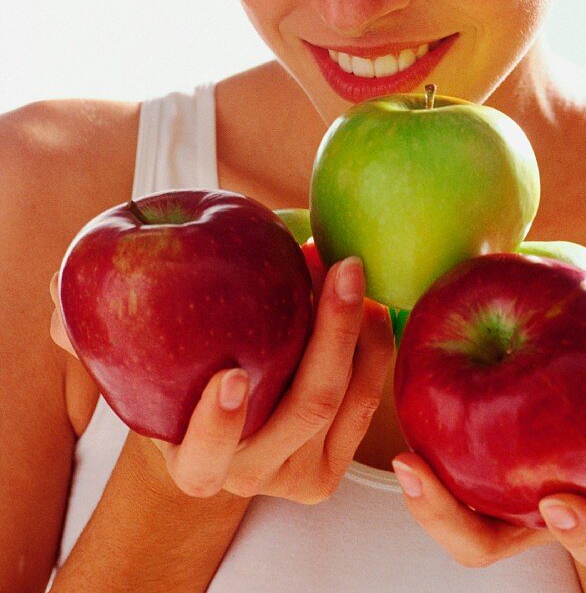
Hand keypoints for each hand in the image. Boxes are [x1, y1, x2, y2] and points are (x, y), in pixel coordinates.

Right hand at [50, 258, 393, 502]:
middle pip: (302, 410)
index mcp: (190, 460)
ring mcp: (300, 473)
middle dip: (327, 333)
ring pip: (345, 402)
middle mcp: (248, 474)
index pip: (202, 459)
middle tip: (334, 263)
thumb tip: (59, 295)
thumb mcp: (130, 359)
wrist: (216, 420)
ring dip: (357, 330)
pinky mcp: (339, 457)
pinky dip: (373, 346)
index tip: (230, 374)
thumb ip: (90, 331)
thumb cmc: (174, 378)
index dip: (217, 423)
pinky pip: (368, 400)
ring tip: (351, 268)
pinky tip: (368, 300)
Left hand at [391, 340, 585, 570]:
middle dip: (447, 519)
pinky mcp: (468, 461)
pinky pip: (437, 457)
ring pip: (451, 517)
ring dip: (423, 497)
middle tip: (417, 475)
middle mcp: (535, 514)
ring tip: (403, 460)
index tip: (560, 505)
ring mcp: (498, 497)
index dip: (580, 529)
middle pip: (483, 542)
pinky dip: (422, 428)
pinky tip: (407, 383)